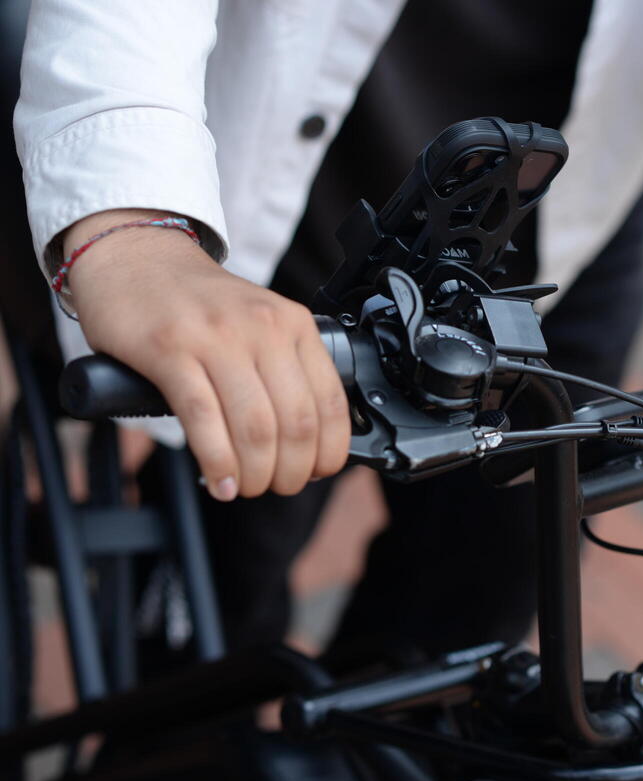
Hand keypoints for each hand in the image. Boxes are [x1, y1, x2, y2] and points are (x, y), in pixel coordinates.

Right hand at [66, 209, 350, 500]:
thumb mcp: (261, 322)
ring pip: (254, 426)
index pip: (331, 401)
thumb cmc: (198, 303)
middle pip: (295, 422)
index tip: (318, 471)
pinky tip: (216, 480)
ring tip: (243, 487)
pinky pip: (203, 418)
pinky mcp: (169, 349)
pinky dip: (215, 460)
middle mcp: (262, 328)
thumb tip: (308, 441)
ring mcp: (216, 338)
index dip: (329, 450)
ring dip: (253, 473)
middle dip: (291, 471)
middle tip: (277, 486)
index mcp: (293, 325)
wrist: (135, 255)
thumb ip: (285, 368)